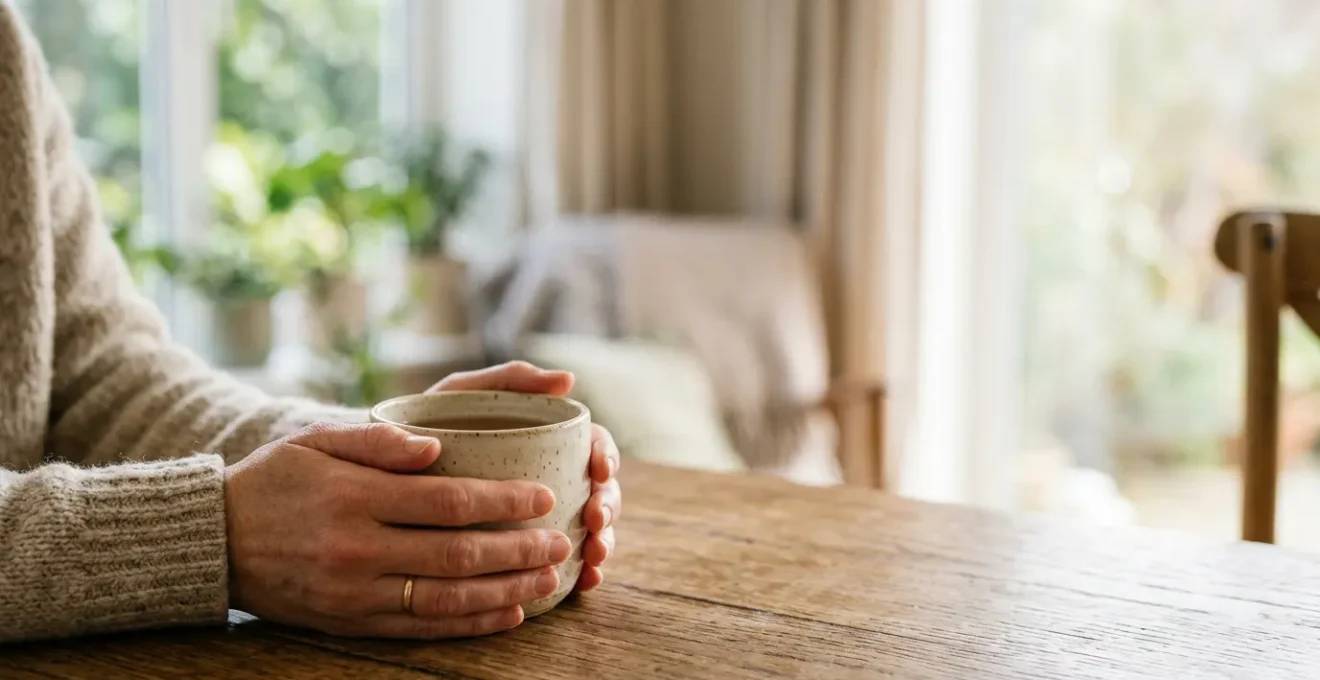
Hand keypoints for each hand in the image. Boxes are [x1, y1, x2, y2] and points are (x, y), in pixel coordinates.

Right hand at [225, 422, 571, 638]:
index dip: (502, 501)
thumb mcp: (316, 441)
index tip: (542, 496)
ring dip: (507, 591)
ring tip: (549, 580)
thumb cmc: (274, 480)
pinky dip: (471, 625)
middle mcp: (357, 550)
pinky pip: (422, 628)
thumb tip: (437, 445)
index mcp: (354, 498)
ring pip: (448, 597)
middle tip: (561, 541)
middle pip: (457, 553)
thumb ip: (379, 442)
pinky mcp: (351, 623)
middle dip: (518, 549)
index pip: (447, 502)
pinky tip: (508, 616)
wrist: (211, 542)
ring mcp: (355, 593)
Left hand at [430, 361, 620, 590]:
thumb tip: (567, 380)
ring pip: (589, 530)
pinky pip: (563, 562)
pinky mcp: (525, 549)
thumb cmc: (426, 422)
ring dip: (601, 542)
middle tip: (594, 521)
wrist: (375, 468)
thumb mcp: (463, 392)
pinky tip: (584, 581)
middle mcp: (552, 476)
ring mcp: (542, 515)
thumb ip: (509, 378)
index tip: (597, 471)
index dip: (604, 457)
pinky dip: (582, 572)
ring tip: (593, 556)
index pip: (593, 445)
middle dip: (607, 507)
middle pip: (599, 490)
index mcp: (546, 439)